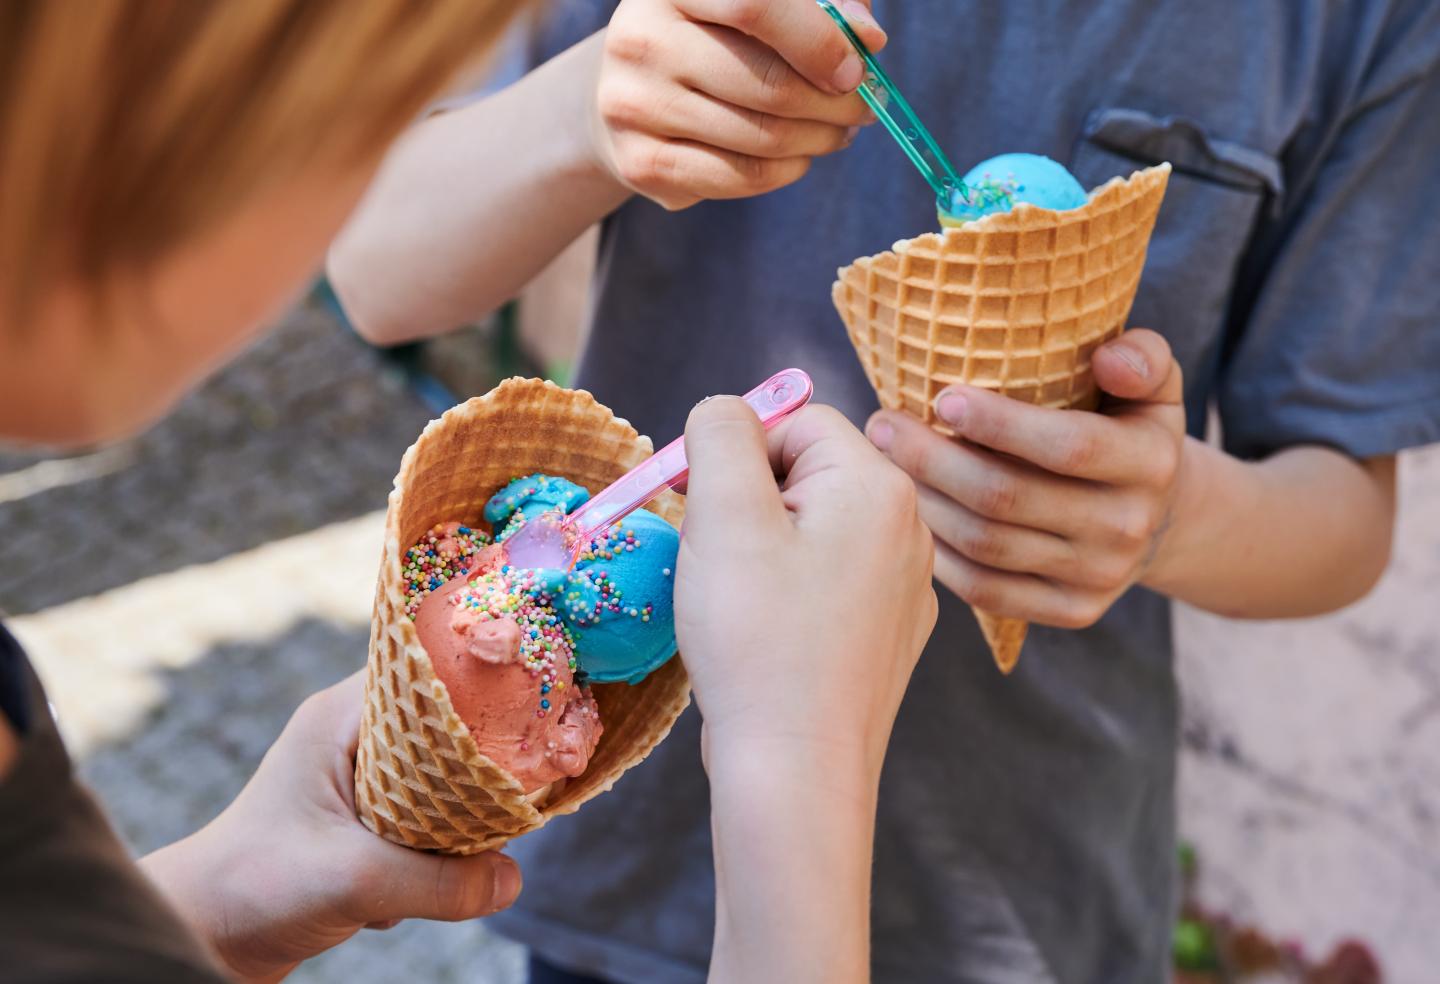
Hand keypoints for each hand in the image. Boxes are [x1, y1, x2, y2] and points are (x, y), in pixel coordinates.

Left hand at [140, 672, 520, 983]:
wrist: (199, 937)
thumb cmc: (255, 888)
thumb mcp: (356, 881)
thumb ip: (440, 881)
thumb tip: (513, 880)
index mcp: (340, 717)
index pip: (426, 672)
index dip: (479, 688)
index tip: (529, 706)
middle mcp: (351, 737)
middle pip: (444, 729)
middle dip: (477, 767)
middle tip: (513, 788)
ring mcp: (357, 780)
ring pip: (441, 781)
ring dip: (454, 821)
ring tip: (455, 850)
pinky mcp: (361, 824)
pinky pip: (424, 821)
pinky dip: (432, 853)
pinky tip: (414, 887)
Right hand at [592, 0, 884, 208]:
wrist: (630, 92)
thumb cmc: (713, 38)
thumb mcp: (758, 6)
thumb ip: (817, 5)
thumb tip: (868, 39)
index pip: (756, 5)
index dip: (819, 41)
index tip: (856, 68)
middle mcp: (641, 39)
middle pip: (767, 83)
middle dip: (834, 103)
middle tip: (862, 108)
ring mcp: (634, 105)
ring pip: (762, 137)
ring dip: (818, 139)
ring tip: (836, 131)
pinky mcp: (640, 163)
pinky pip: (741, 177)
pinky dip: (787, 170)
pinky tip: (798, 156)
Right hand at [675, 399, 936, 780]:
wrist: (796, 770)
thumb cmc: (757, 638)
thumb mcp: (724, 513)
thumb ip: (721, 434)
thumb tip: (726, 410)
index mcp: (879, 487)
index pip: (798, 421)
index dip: (735, 452)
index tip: (695, 502)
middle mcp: (910, 530)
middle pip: (808, 474)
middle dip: (747, 501)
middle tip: (713, 555)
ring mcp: (904, 588)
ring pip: (814, 530)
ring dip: (761, 548)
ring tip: (735, 600)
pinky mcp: (885, 636)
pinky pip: (828, 583)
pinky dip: (787, 594)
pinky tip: (766, 636)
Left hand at [866, 329, 1185, 628]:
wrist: (1157, 517)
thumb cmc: (1127, 429)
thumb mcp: (1153, 384)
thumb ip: (1141, 358)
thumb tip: (1107, 358)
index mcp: (1150, 462)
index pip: (1068, 446)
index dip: (1000, 424)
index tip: (941, 397)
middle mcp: (1127, 526)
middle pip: (1008, 498)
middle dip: (933, 460)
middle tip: (883, 426)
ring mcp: (1098, 577)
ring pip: (987, 544)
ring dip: (925, 502)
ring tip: (884, 464)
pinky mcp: (1072, 612)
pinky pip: (986, 590)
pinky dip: (939, 555)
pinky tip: (909, 516)